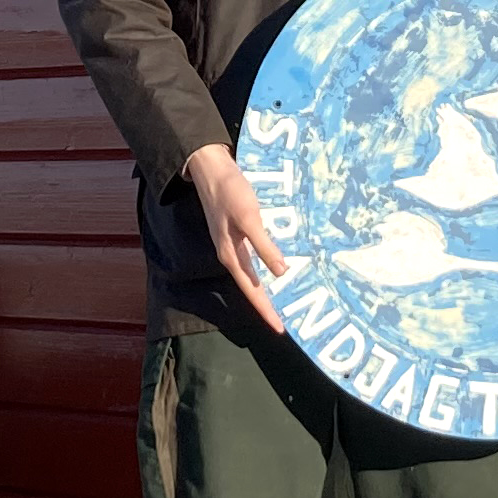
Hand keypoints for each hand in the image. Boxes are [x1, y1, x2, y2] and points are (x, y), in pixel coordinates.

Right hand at [181, 143, 295, 332]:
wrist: (210, 169)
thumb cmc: (229, 191)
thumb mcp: (248, 217)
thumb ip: (263, 244)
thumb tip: (280, 272)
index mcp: (232, 255)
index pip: (252, 291)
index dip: (266, 310)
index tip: (281, 329)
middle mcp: (232, 255)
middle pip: (252, 288)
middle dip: (267, 305)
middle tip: (287, 321)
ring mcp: (233, 245)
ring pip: (253, 275)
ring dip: (268, 289)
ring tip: (286, 300)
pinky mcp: (237, 233)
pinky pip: (254, 259)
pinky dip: (267, 267)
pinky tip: (279, 266)